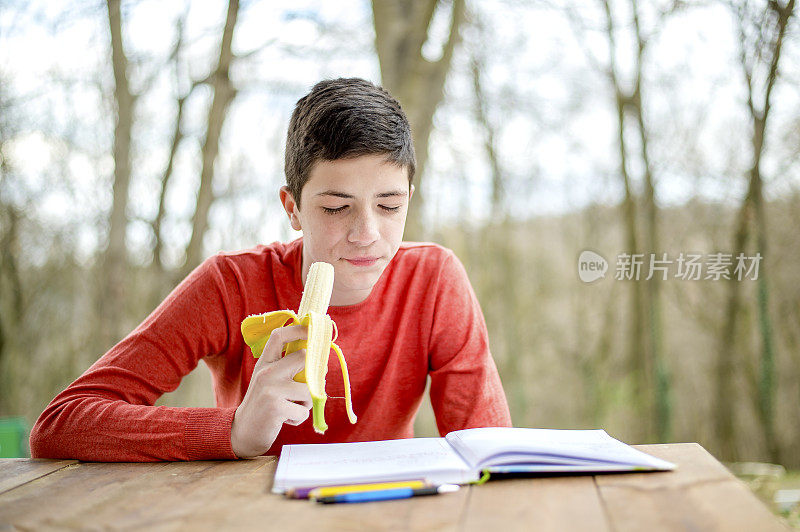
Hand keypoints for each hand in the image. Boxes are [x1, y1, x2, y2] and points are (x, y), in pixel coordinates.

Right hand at [231, 324, 311, 457]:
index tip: (310, 330)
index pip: (278, 336)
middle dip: (312, 374)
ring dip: (306, 403)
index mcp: (264, 363)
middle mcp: (266, 372)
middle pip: (302, 357)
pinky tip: (285, 419)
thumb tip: (318, 359)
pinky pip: (304, 411)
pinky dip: (299, 418)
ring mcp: (271, 389)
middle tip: (307, 387)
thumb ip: (285, 368)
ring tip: (292, 407)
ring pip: (309, 389)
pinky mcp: (276, 407)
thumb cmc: (263, 404)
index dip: (297, 329)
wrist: (243, 432)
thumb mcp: (268, 381)